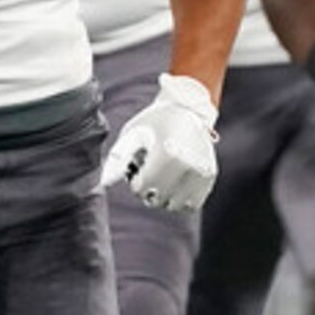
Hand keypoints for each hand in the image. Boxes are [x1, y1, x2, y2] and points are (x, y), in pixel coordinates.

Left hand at [104, 73, 219, 212]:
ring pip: (175, 206)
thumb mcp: (133, 133)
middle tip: (152, 170)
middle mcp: (188, 164)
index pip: (143, 189)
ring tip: (165, 175)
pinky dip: (182, 199)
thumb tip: (104, 184)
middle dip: (150, 190)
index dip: (135, 179)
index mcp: (167, 153)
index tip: (139, 165)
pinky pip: (193, 204)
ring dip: (166, 197)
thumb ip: (117, 159)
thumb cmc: (155, 122)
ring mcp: (201, 172)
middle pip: (158, 200)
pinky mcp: (210, 176)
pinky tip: (177, 182)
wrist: (189, 109)